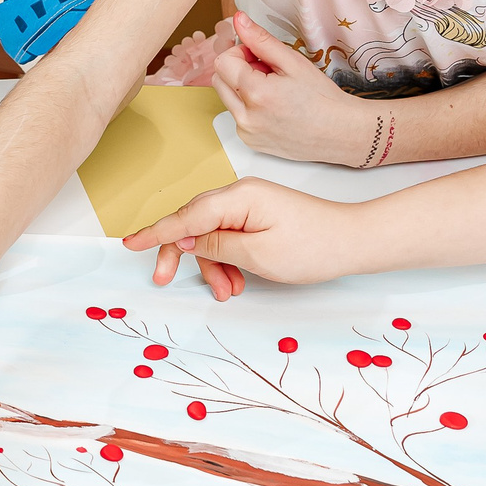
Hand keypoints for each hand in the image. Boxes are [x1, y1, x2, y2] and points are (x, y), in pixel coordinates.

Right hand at [120, 178, 359, 298]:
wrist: (354, 241)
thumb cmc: (313, 247)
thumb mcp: (258, 254)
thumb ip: (216, 245)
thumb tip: (186, 239)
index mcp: (238, 197)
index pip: (185, 215)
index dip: (156, 232)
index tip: (130, 244)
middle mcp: (239, 194)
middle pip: (193, 222)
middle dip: (184, 255)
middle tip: (168, 281)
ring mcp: (248, 203)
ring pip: (210, 232)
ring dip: (211, 263)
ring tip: (227, 291)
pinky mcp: (257, 214)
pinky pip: (228, 234)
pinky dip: (226, 258)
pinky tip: (235, 280)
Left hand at [211, 13, 374, 163]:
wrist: (341, 133)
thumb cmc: (323, 99)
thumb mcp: (293, 62)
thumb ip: (261, 40)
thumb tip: (239, 20)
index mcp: (256, 94)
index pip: (223, 62)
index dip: (241, 53)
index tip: (260, 56)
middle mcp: (246, 117)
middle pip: (220, 80)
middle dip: (239, 70)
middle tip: (268, 72)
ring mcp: (247, 132)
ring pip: (227, 98)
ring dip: (243, 88)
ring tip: (273, 90)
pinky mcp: (250, 142)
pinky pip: (238, 116)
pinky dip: (249, 107)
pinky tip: (274, 107)